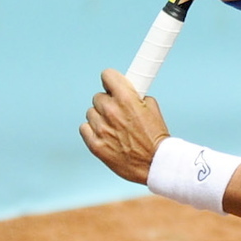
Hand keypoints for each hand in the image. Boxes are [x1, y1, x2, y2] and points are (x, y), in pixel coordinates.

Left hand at [79, 69, 169, 183]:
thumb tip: (128, 92)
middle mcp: (111, 111)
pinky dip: (92, 131)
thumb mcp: (153, 110)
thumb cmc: (156, 140)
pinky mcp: (95, 144)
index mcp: (126, 99)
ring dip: (100, 118)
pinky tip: (105, 136)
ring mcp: (101, 128)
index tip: (112, 86)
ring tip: (114, 129)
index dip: (111, 81)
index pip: (107, 75)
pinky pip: (84, 128)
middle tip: (119, 114)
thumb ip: (136, 97)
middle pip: (98, 97)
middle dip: (108, 103)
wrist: (155, 164)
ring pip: (91, 113)